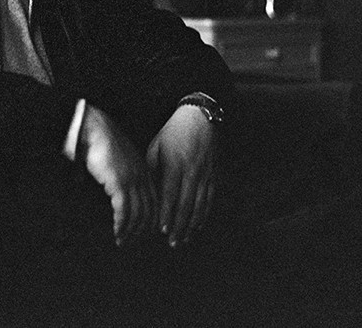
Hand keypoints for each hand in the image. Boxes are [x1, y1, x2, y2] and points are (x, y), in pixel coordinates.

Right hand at [78, 104, 156, 245]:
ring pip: (138, 214)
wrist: (94, 128)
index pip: (155, 202)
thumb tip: (118, 191)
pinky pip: (124, 211)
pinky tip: (117, 232)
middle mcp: (142, 177)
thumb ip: (124, 174)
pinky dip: (121, 225)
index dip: (151, 219)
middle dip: (142, 230)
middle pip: (150, 211)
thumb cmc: (103, 141)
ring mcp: (132, 180)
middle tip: (133, 242)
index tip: (143, 231)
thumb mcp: (120, 159)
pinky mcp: (119, 183)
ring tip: (122, 241)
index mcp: (144, 171)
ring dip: (130, 231)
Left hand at [146, 104, 217, 247]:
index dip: (166, 214)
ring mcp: (204, 174)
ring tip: (184, 240)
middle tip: (172, 243)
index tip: (160, 229)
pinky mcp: (213, 175)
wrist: (200, 118)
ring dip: (191, 225)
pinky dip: (203, 214)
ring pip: (199, 205)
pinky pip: (209, 199)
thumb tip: (148, 189)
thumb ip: (152, 168)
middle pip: (185, 205)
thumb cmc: (173, 132)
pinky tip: (198, 226)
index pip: (170, 195)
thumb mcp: (156, 146)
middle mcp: (191, 171)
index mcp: (174, 164)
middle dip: (178, 226)